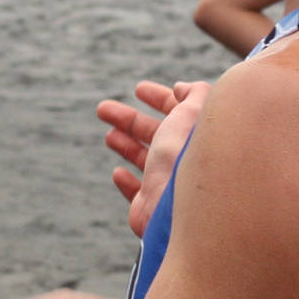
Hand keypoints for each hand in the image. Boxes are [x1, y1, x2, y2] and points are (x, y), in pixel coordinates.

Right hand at [97, 79, 209, 236]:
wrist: (174, 210)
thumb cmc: (183, 159)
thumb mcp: (194, 112)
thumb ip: (194, 93)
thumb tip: (183, 89)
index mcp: (195, 138)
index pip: (181, 112)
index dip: (160, 97)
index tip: (139, 89)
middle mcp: (184, 161)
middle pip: (156, 134)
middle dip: (130, 119)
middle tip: (103, 108)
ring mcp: (167, 186)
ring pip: (145, 160)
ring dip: (126, 144)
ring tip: (109, 135)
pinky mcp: (150, 209)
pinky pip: (138, 193)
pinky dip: (127, 182)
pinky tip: (118, 172)